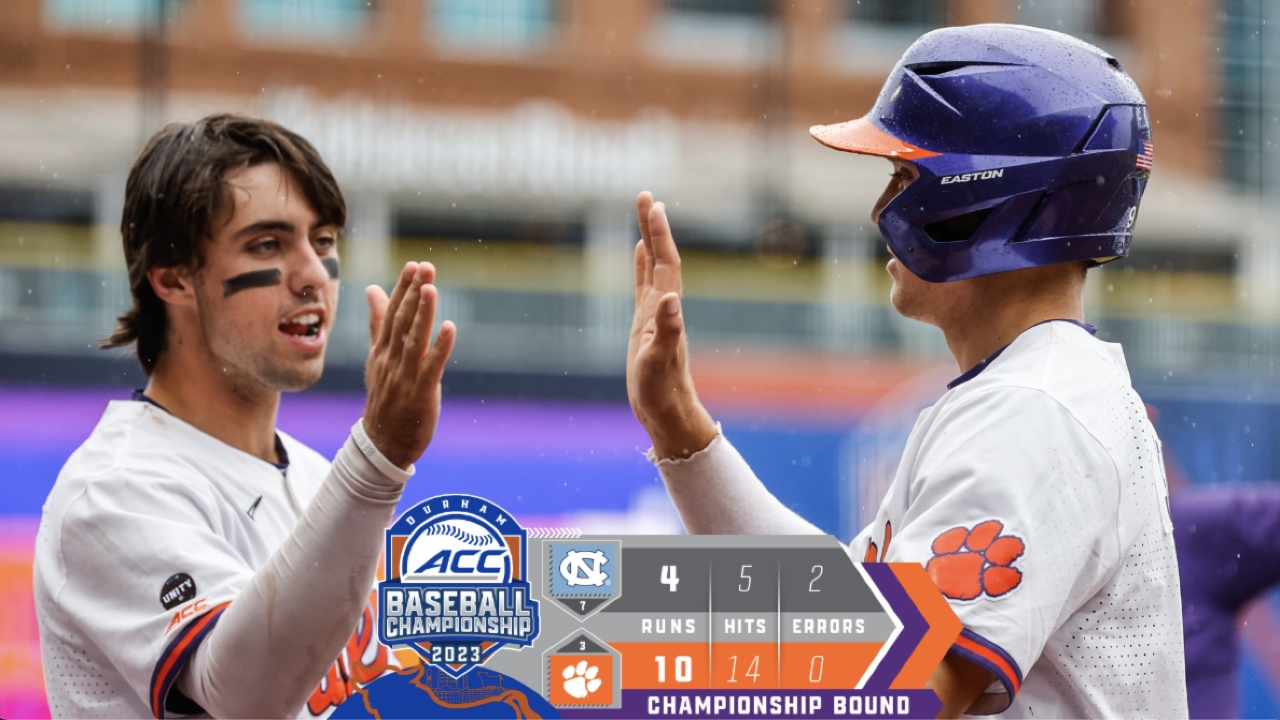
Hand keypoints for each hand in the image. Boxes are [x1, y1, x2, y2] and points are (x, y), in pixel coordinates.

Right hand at [361, 262, 456, 469]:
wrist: (382, 443)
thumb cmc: (386, 397)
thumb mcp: (378, 358)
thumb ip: (378, 323)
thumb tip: (373, 289)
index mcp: (382, 351)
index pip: (392, 314)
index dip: (402, 289)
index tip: (413, 266)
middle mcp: (391, 360)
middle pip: (402, 321)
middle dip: (413, 293)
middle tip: (424, 267)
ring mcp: (404, 376)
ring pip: (414, 340)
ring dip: (423, 313)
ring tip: (430, 289)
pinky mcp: (420, 393)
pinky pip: (431, 366)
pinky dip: (440, 347)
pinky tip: (450, 327)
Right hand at [627, 192, 717, 459]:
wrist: (665, 409)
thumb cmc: (661, 388)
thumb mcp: (659, 359)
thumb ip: (667, 329)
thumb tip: (669, 299)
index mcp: (666, 310)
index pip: (666, 263)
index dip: (660, 234)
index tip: (653, 205)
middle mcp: (664, 305)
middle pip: (661, 257)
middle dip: (653, 226)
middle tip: (645, 195)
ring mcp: (654, 313)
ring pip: (652, 267)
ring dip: (649, 239)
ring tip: (644, 212)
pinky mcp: (644, 323)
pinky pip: (642, 284)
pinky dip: (641, 265)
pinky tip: (638, 251)